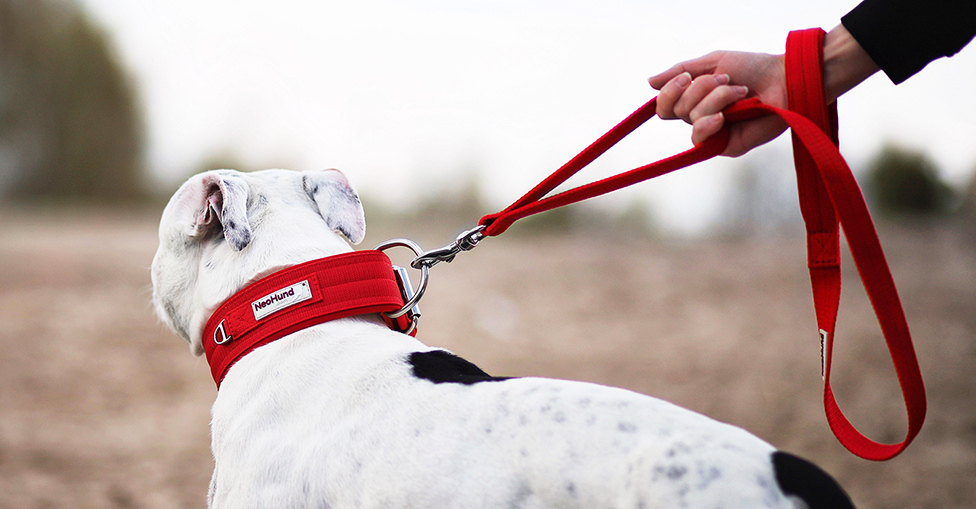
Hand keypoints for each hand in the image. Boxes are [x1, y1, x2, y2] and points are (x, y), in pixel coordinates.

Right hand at [648, 51, 787, 156]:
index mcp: (696, 99)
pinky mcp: (724, 145)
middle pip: (675, 110)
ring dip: (716, 99)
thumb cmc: (753, 69)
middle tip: (726, 80)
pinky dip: (708, 124)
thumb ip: (681, 71)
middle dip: (698, 90)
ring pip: (691, 118)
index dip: (668, 93)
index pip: (665, 106)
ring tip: (740, 92)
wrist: (785, 80)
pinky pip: (700, 139)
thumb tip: (649, 82)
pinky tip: (723, 117)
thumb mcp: (713, 63)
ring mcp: (713, 132)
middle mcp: (701, 117)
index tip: (685, 77)